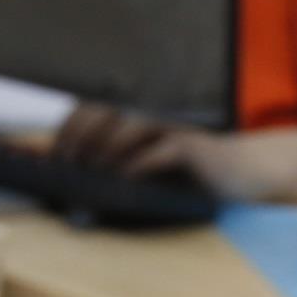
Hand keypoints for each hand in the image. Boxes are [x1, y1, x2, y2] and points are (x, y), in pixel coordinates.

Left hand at [49, 99, 221, 183]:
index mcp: (136, 115)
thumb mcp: (144, 168)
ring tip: (95, 169)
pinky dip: (141, 164)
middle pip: (106, 110)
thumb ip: (111, 169)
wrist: (241, 173)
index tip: (54, 155)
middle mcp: (151, 114)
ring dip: (107, 147)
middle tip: (70, 163)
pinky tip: (127, 179)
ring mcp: (172, 128)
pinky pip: (163, 150)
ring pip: (131, 124)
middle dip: (81, 135)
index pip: (91, 108)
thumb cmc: (188, 175)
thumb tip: (71, 187)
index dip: (68, 127)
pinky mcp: (193, 147)